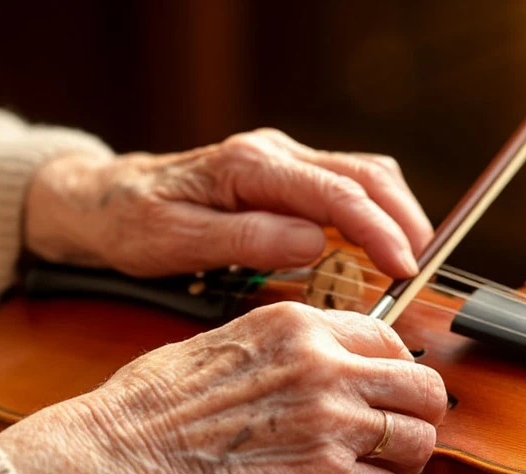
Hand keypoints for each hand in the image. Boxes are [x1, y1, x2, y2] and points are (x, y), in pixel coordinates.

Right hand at [0, 302, 446, 473]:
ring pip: (418, 442)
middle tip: (399, 437)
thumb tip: (332, 366)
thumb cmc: (157, 406)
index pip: (390, 338)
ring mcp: (328, 423)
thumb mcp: (228, 341)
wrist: (125, 456)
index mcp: (299, 326)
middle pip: (423, 387)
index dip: (394, 372)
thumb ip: (292, 351)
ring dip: (402, 464)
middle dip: (419, 416)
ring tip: (375, 471)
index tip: (384, 393)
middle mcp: (323, 367)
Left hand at [24, 128, 432, 278]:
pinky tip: (380, 244)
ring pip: (362, 175)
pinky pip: (344, 186)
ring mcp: (281, 161)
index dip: (377, 231)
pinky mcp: (284, 176)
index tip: (402, 267)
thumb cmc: (131, 223)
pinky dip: (373, 212)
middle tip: (421, 266)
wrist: (104, 201)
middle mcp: (273, 153)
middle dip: (402, 219)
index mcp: (248, 166)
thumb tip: (311, 242)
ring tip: (410, 257)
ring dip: (394, 213)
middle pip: (364, 174)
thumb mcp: (174, 241)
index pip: (334, 194)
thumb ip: (244, 239)